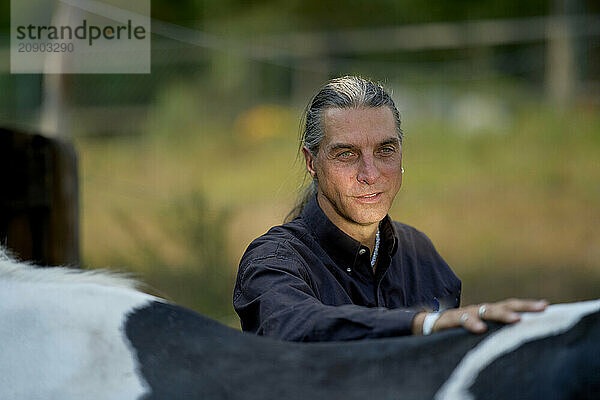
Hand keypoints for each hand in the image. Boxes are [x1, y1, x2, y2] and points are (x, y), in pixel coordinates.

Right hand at [412, 298, 548, 334]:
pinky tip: (480, 329)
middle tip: (541, 309)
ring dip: (502, 315)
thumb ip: (493, 330)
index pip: (510, 306)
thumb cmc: (455, 330)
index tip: (546, 306)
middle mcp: (478, 310)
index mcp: (486, 312)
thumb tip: (517, 332)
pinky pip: (462, 320)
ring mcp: (465, 313)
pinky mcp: (450, 320)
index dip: (527, 306)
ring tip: (516, 320)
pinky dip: (471, 324)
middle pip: (503, 305)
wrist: (425, 326)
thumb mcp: (477, 329)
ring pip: (485, 311)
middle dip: (523, 307)